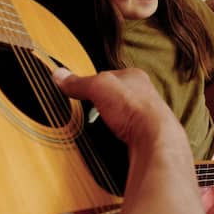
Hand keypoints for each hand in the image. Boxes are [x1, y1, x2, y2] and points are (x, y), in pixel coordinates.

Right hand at [53, 67, 175, 144]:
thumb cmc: (134, 108)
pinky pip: (126, 132)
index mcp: (134, 76)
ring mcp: (146, 115)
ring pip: (123, 114)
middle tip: (87, 110)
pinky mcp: (145, 134)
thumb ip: (80, 82)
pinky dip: (116, 135)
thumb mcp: (99, 88)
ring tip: (97, 127)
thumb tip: (59, 75)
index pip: (108, 75)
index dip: (91, 82)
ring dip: (110, 120)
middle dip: (102, 103)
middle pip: (116, 95)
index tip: (78, 89)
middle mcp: (143, 94)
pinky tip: (111, 138)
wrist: (155, 139)